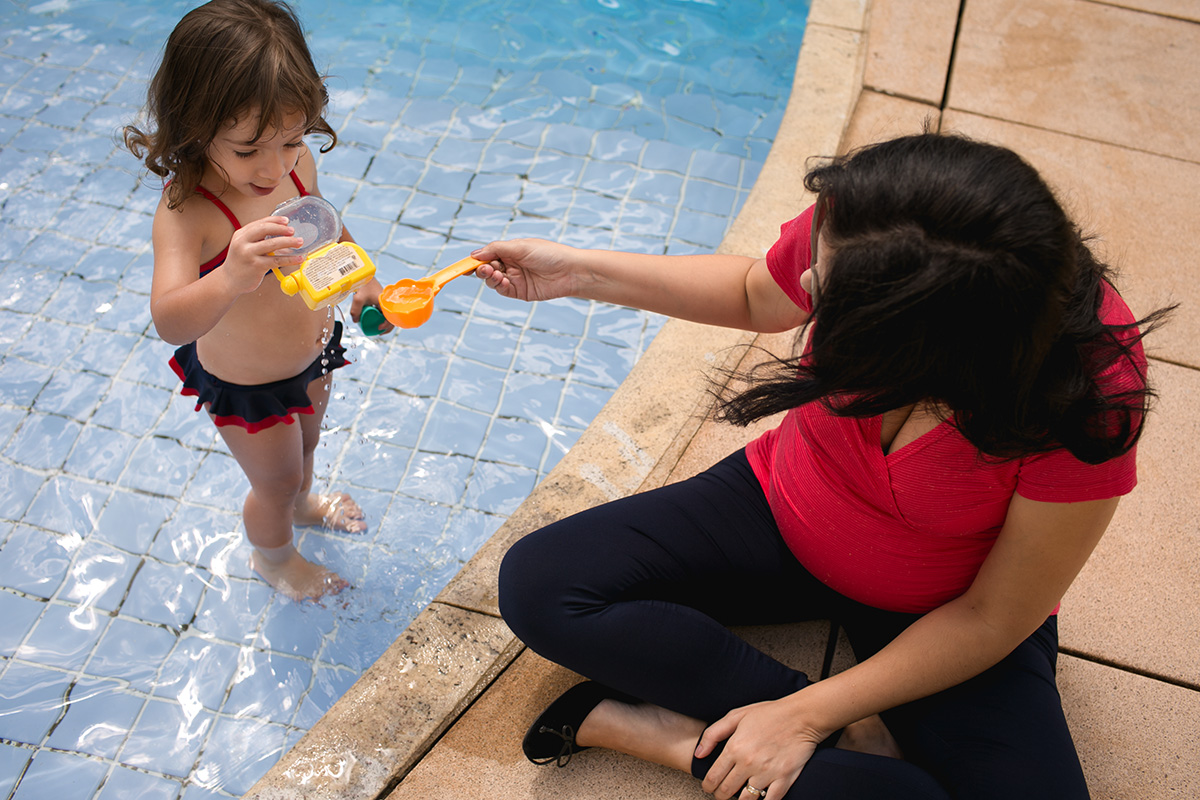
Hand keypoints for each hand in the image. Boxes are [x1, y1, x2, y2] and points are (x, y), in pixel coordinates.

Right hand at [223, 216, 304, 294]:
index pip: (260, 223)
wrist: (229, 281)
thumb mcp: (244, 246)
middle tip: (293, 231)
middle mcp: (243, 242)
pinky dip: (290, 259)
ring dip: (289, 242)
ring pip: (272, 244)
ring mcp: (248, 254)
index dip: (275, 220)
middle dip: (281, 229)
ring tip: (299, 242)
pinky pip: (277, 260)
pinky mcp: (256, 266)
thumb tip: (283, 236)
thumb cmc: (240, 263)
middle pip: (265, 230)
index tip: (286, 221)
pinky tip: (298, 258)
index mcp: (241, 235)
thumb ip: (259, 240)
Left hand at [350, 277, 393, 332]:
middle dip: (387, 327)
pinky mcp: (383, 300)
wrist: (365, 275)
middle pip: (392, 318)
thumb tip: (356, 321)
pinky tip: (376, 319)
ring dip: (384, 322)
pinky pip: (384, 311)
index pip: (391, 319)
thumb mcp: (358, 299)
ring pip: (388, 315)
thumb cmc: (364, 285)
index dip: (386, 326)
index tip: (379, 329)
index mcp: (386, 303)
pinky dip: (381, 316)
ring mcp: (386, 301)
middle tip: (379, 332)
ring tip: (377, 327)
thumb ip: (356, 311)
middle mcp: (388, 303)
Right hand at [470, 238, 580, 301]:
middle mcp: (510, 264)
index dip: (475, 260)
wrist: (571, 271)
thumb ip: (496, 249)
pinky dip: (499, 286)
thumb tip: (474, 254)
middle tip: (483, 269)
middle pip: (487, 269)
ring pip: (492, 280)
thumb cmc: (549, 254)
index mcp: (510, 251)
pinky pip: (503, 290)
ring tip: (494, 274)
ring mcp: (515, 279)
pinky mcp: (520, 292)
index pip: (487, 255)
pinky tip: (502, 280)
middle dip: (482, 269)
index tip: (463, 265)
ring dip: (489, 277)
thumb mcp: (520, 246)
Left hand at [694, 698, 828, 799]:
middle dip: (720, 795)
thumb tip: (698, 754)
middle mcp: (748, 763)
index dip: (708, 786)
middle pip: (726, 791)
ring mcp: (766, 773)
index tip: (708, 787)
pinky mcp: (784, 779)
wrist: (801, 716)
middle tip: (721, 793)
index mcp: (735, 748)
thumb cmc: (768, 714)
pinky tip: (759, 798)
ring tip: (738, 796)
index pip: (713, 777)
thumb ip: (713, 734)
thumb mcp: (736, 715)